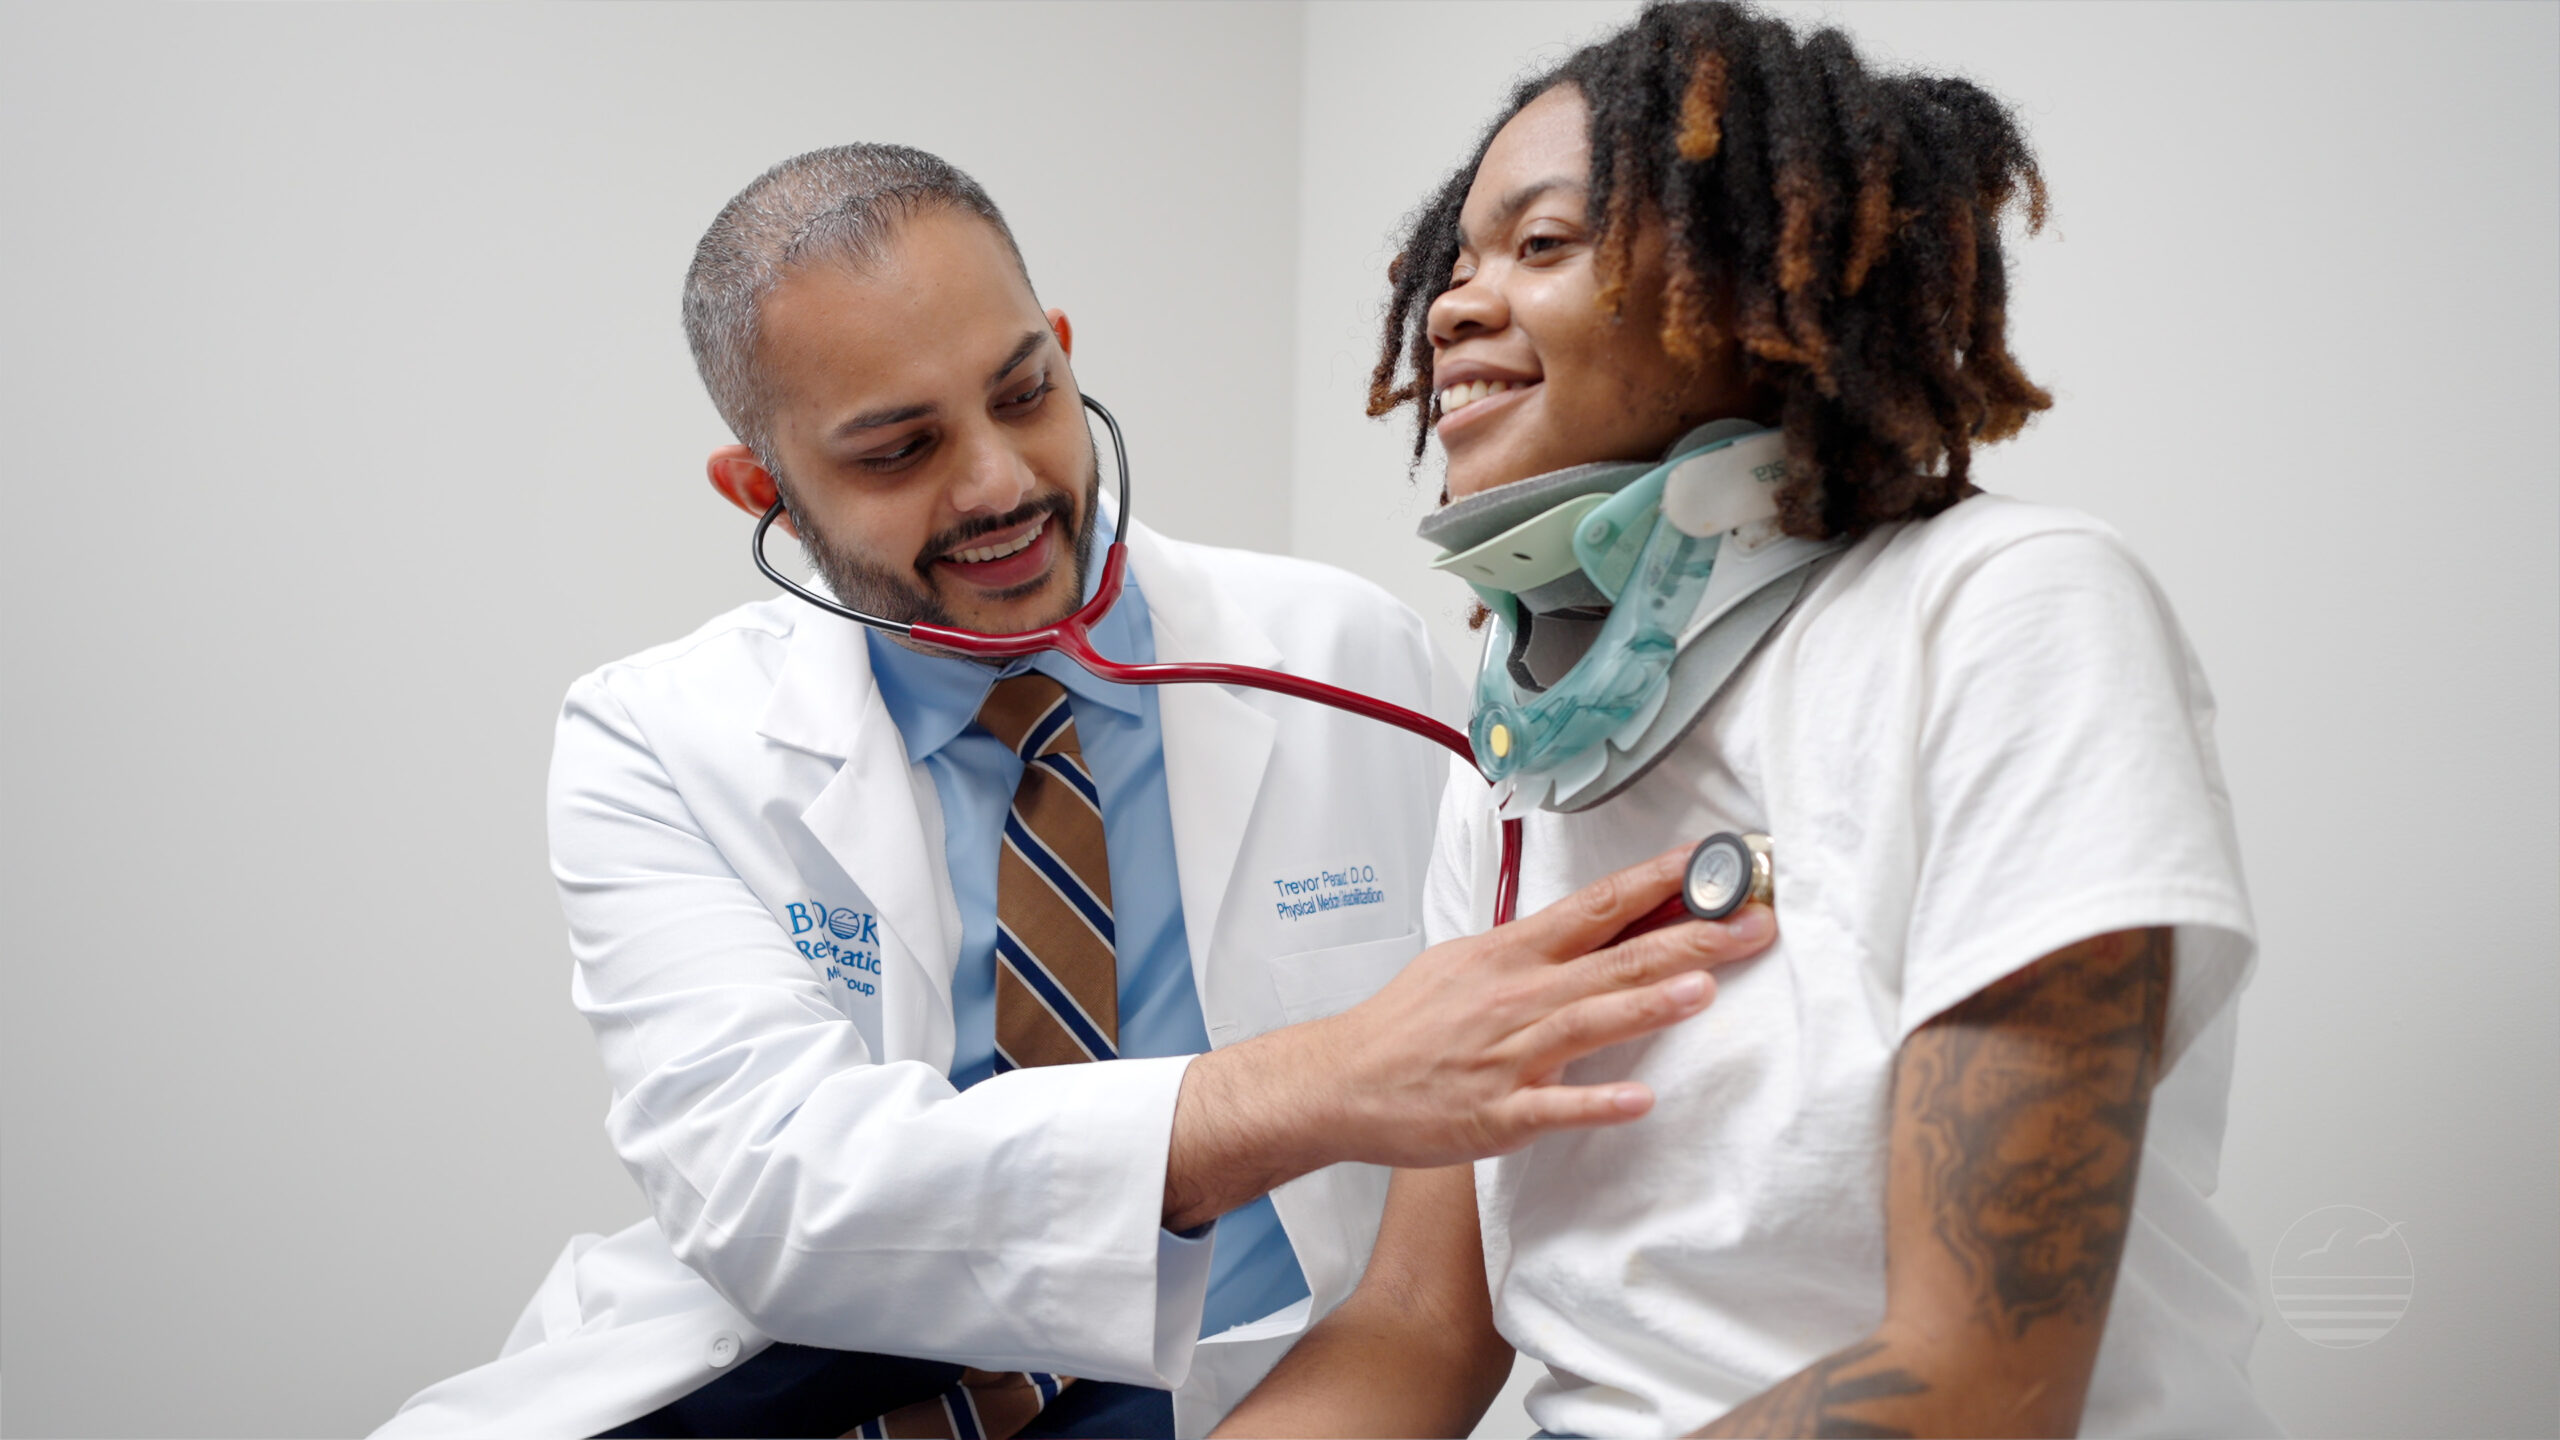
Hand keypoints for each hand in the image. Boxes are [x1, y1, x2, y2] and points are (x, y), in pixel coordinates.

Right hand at [1165, 845, 1773, 1226]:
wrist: (1341, 1080)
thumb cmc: (1405, 1025)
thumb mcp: (1466, 962)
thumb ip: (1533, 947)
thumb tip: (1594, 926)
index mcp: (1511, 954)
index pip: (1597, 907)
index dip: (1657, 882)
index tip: (1712, 863)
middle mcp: (1517, 997)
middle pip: (1613, 959)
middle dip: (1688, 938)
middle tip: (1751, 923)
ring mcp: (1508, 1055)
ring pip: (1588, 1023)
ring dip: (1647, 1005)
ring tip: (1704, 988)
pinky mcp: (1497, 1113)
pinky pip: (1552, 1107)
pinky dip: (1594, 1101)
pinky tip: (1637, 1098)